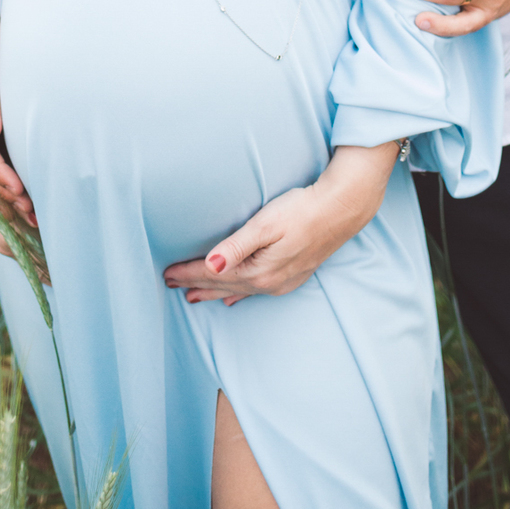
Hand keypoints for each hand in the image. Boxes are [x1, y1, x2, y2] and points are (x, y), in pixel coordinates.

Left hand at [162, 143, 397, 305]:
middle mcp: (269, 283)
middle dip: (195, 285)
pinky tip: (233, 299)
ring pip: (238, 291)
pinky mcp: (292, 275)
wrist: (343, 209)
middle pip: (223, 285)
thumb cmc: (302, 210)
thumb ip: (236, 246)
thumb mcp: (266, 224)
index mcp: (258, 271)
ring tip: (192, 297)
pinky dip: (238, 294)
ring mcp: (282, 282)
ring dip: (214, 292)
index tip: (166, 274)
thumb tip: (211, 267)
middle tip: (170, 285)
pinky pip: (255, 291)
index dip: (188, 273)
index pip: (213, 274)